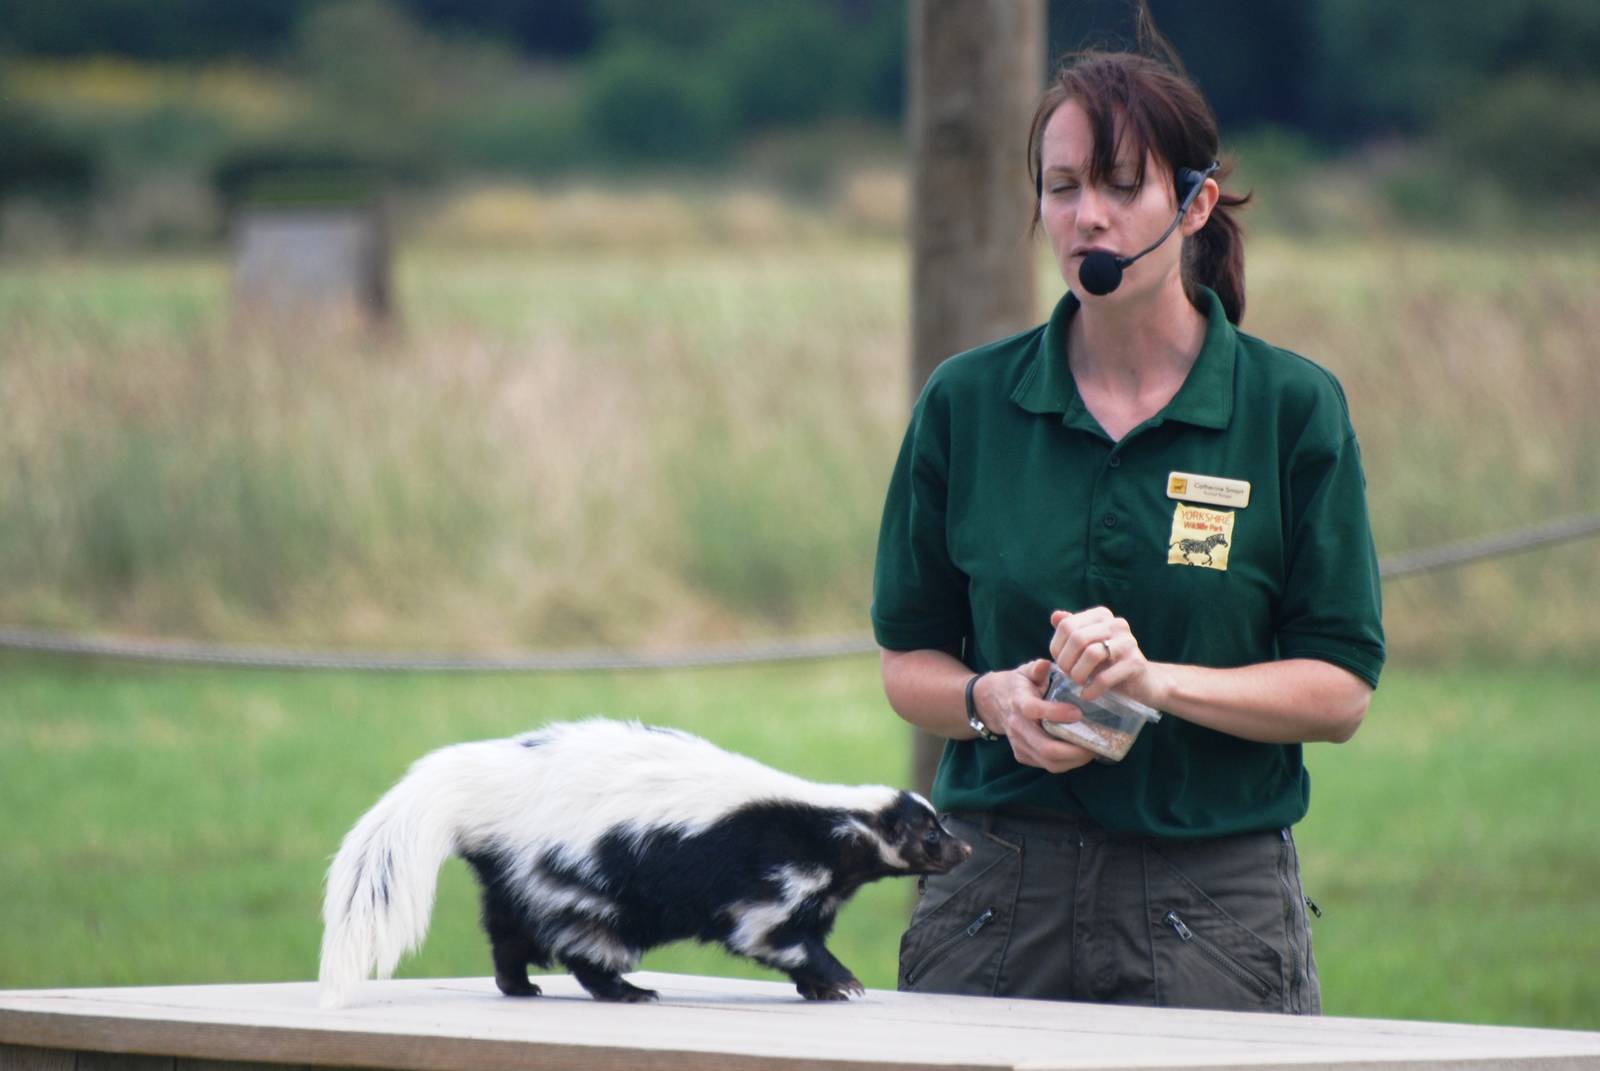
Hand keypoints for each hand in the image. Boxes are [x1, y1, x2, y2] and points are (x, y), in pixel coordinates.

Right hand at [976, 659, 1096, 774]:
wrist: (992, 703)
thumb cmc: (1016, 685)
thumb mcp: (1024, 672)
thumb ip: (1037, 668)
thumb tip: (1046, 664)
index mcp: (1018, 702)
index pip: (1034, 710)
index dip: (1056, 713)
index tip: (1078, 713)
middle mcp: (1017, 727)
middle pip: (1045, 747)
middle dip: (1074, 750)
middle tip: (1095, 743)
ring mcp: (1019, 744)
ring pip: (1049, 762)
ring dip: (1074, 760)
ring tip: (1092, 750)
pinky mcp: (1022, 755)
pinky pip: (1048, 765)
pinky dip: (1067, 763)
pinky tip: (1080, 753)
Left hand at [1048, 607, 1165, 707]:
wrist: (1143, 682)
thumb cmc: (1108, 663)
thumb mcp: (1087, 645)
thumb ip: (1071, 631)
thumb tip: (1055, 616)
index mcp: (1102, 615)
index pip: (1067, 625)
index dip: (1056, 647)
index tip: (1059, 662)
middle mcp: (1116, 624)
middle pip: (1077, 638)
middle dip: (1066, 661)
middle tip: (1067, 675)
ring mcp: (1128, 643)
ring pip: (1091, 654)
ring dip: (1077, 674)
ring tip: (1078, 683)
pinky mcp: (1135, 664)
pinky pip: (1105, 677)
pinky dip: (1091, 689)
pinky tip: (1087, 694)